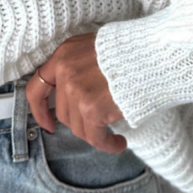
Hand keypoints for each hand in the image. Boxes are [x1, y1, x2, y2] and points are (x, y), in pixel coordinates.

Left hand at [28, 31, 126, 153]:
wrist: (155, 53)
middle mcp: (66, 71)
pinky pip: (94, 137)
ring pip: (78, 127)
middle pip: (63, 112)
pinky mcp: (91, 108)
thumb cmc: (134, 50)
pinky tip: (118, 143)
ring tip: (113, 136)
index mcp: (64, 54)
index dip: (39, 110)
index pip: (37, 87)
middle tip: (99, 124)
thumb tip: (74, 94)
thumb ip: (81, 66)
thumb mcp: (97, 48)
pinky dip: (106, 145)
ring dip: (95, 135)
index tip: (48, 123)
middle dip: (81, 122)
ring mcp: (76, 90)